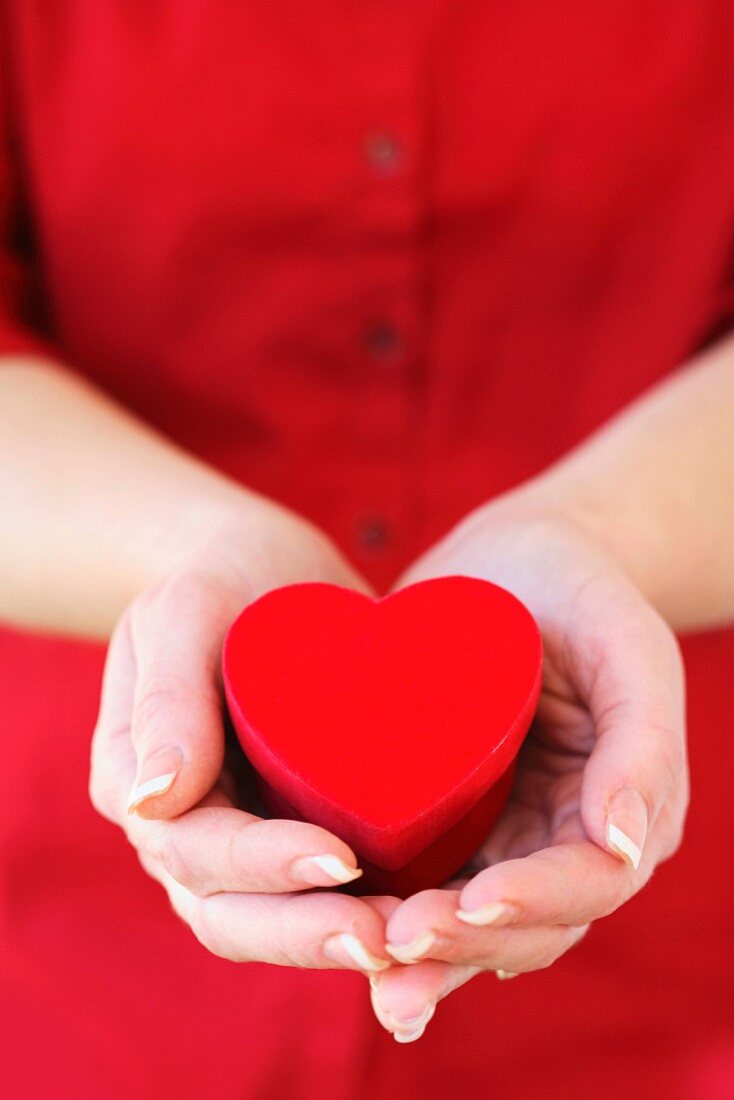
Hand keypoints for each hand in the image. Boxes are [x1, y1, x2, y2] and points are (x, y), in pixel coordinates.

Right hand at [89, 502, 391, 973]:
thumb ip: (166, 695)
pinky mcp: (283, 829)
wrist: (262, 570)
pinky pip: (309, 898)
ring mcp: (229, 835)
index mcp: (135, 777)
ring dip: (330, 942)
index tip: (339, 857)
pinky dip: (351, 918)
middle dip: (302, 931)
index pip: (191, 847)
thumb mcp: (186, 610)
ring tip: (407, 943)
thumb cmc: (221, 577)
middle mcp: (176, 825)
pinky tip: (414, 925)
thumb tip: (153, 803)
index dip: (261, 864)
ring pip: (266, 922)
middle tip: (382, 937)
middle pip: (226, 910)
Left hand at [368, 501, 687, 1040]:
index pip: (590, 880)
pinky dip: (394, 920)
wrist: (514, 557)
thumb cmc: (580, 590)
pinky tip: (354, 943)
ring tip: (374, 978)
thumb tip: (624, 844)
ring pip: (473, 922)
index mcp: (625, 806)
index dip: (535, 901)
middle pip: (527, 923)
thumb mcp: (628, 644)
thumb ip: (644, 741)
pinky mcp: (448, 818)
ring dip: (428, 959)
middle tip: (395, 946)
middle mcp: (564, 835)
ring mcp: (505, 832)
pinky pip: (426, 882)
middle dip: (467, 944)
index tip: (469, 901)